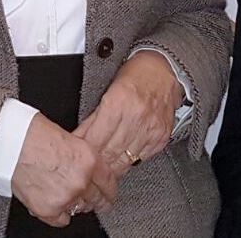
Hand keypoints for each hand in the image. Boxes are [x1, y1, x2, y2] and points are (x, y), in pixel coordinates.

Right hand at [11, 113, 118, 225]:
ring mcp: (65, 197)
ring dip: (75, 203)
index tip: (109, 194)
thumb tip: (85, 168)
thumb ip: (81, 157)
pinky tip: (52, 201)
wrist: (9, 141)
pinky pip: (61, 220)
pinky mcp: (48, 209)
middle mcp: (80, 180)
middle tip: (94, 201)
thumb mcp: (68, 138)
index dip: (109, 190)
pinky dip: (57, 212)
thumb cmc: (31, 133)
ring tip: (64, 194)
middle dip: (96, 200)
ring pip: (79, 208)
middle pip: (97, 199)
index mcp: (88, 159)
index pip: (109, 182)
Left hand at [73, 50, 183, 177]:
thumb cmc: (135, 73)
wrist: (164, 68)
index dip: (84, 149)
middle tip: (85, 168)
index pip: (96, 136)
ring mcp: (151, 129)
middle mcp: (137, 117)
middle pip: (110, 151)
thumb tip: (81, 135)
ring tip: (99, 173)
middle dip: (95, 162)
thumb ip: (96, 114)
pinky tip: (119, 164)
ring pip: (125, 159)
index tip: (76, 155)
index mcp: (119, 102)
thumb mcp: (108, 87)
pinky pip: (142, 158)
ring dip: (110, 167)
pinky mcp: (161, 137)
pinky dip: (129, 162)